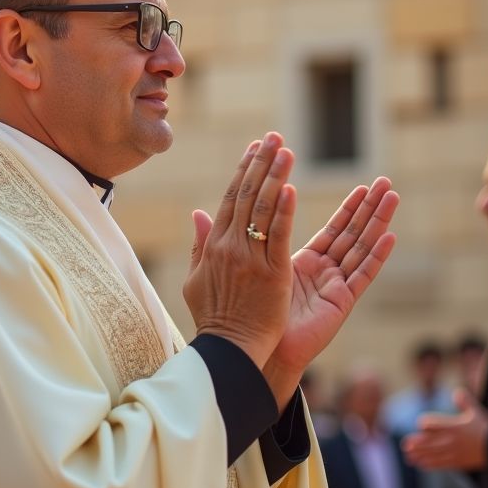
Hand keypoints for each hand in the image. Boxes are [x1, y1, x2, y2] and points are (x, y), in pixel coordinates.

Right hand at [183, 133, 295, 369]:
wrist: (227, 350)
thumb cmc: (213, 318)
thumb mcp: (198, 279)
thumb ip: (200, 244)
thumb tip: (198, 214)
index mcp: (214, 245)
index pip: (230, 198)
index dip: (244, 170)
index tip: (255, 147)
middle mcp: (229, 246)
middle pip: (246, 195)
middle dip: (261, 162)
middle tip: (274, 136)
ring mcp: (250, 259)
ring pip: (262, 209)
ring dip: (274, 176)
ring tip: (286, 150)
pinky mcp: (271, 274)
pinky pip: (276, 236)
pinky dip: (282, 212)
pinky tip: (290, 189)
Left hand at [263, 178, 398, 405]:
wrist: (255, 347)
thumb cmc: (251, 313)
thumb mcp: (248, 268)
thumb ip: (243, 238)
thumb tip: (203, 211)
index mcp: (305, 263)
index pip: (332, 229)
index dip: (348, 208)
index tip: (362, 186)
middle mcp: (324, 273)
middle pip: (352, 234)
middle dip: (368, 208)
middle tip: (385, 182)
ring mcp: (335, 287)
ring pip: (360, 248)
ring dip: (377, 222)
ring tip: (392, 197)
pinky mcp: (340, 303)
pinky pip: (361, 276)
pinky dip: (376, 256)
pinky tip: (390, 237)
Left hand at [401, 388, 487, 470]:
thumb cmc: (487, 429)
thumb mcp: (476, 412)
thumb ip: (466, 401)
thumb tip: (457, 391)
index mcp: (454, 426)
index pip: (433, 424)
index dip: (426, 424)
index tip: (421, 425)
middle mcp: (451, 440)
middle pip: (428, 441)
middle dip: (416, 443)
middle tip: (405, 445)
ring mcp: (453, 452)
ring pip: (432, 454)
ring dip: (419, 455)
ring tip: (408, 457)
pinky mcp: (457, 462)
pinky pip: (440, 464)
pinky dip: (429, 464)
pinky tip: (421, 465)